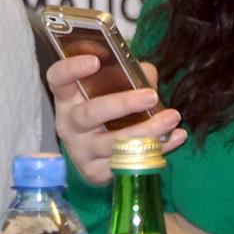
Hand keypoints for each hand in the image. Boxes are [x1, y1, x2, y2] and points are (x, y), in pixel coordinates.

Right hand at [46, 54, 186, 185]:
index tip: (95, 61)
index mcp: (67, 98)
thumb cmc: (108, 112)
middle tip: (151, 95)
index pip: (58, 79)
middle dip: (123, 104)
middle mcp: (69, 124)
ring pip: (113, 143)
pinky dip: (157, 149)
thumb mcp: (112, 91)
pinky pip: (128, 161)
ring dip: (146, 130)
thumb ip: (130, 76)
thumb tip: (148, 76)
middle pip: (90, 113)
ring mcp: (80, 151)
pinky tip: (175, 137)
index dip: (72, 69)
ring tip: (171, 118)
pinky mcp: (96, 172)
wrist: (100, 155)